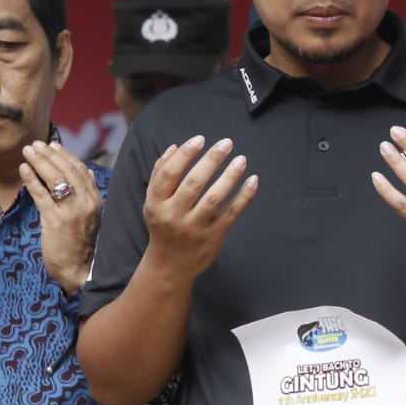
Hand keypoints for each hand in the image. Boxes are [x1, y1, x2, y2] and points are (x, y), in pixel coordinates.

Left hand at [19, 140, 103, 291]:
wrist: (76, 269)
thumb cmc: (79, 243)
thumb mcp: (90, 216)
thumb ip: (88, 193)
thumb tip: (89, 171)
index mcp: (95, 200)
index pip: (80, 170)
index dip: (65, 155)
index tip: (52, 145)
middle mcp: (86, 203)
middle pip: (67, 171)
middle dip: (50, 154)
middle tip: (35, 144)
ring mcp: (71, 212)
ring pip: (55, 179)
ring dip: (40, 162)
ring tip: (28, 151)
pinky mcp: (55, 221)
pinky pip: (42, 195)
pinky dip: (32, 179)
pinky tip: (23, 169)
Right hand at [142, 135, 258, 279]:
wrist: (170, 265)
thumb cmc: (163, 226)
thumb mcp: (153, 202)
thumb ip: (160, 174)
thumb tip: (175, 147)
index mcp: (156, 203)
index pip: (169, 174)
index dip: (185, 155)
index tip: (200, 139)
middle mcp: (174, 215)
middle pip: (193, 183)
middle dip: (211, 160)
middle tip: (226, 143)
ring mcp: (195, 227)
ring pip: (214, 198)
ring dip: (229, 176)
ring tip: (241, 159)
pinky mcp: (213, 236)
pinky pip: (231, 213)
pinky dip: (244, 197)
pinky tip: (252, 180)